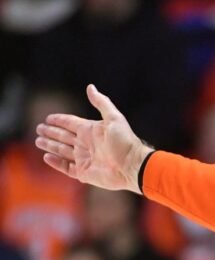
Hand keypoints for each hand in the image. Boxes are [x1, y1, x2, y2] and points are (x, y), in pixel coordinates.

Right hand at [35, 84, 152, 193]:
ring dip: (50, 146)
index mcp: (91, 130)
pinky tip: (46, 157)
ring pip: (62, 151)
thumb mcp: (114, 118)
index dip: (59, 120)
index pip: (71, 123)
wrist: (132, 165)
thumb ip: (102, 103)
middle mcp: (86, 144)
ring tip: (38, 141)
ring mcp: (85, 158)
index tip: (48, 118)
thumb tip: (90, 87)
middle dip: (51, 132)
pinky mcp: (84, 172)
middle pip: (64, 136)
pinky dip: (56, 163)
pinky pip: (66, 167)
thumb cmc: (124, 141)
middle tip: (38, 128)